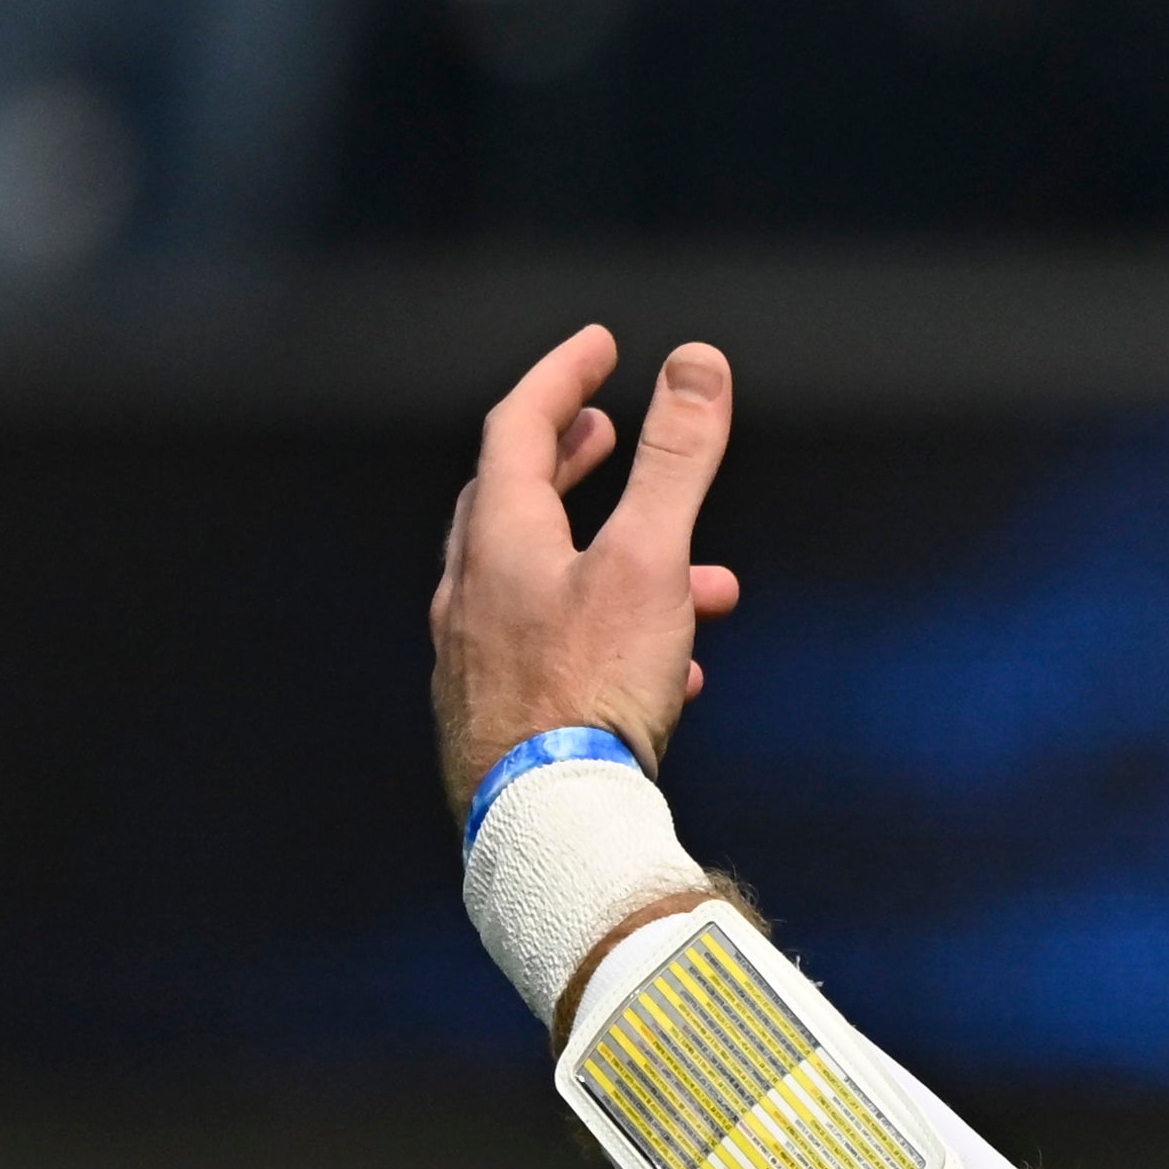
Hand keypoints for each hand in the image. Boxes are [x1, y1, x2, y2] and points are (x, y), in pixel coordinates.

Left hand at [429, 327, 741, 820]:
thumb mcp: (649, 561)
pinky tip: (665, 669)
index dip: (561, 379)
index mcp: (499, 539)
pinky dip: (606, 632)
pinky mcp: (500, 717)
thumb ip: (676, 463)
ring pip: (542, 582)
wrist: (547, 819)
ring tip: (691, 575)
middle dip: (568, 462)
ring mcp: (478, 657)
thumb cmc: (591, 688)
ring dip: (610, 560)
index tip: (601, 350)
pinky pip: (553, 651)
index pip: (516, 427)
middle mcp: (472, 591)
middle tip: (605, 436)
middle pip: (512, 502)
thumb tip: (697, 364)